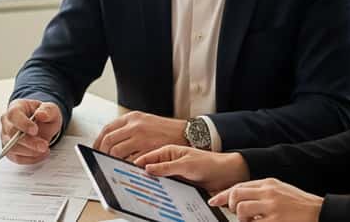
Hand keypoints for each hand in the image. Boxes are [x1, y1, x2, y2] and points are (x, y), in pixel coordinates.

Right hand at [0, 99, 61, 164]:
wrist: (42, 124)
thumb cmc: (43, 115)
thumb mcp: (51, 109)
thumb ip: (48, 110)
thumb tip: (41, 114)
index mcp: (16, 107)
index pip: (13, 115)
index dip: (23, 123)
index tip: (35, 130)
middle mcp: (7, 122)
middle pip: (11, 133)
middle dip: (29, 141)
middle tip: (44, 145)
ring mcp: (6, 137)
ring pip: (12, 148)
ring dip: (30, 152)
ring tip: (44, 149)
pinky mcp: (10, 150)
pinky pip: (16, 158)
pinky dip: (30, 159)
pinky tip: (40, 154)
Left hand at [93, 111, 186, 161]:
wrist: (185, 133)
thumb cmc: (165, 129)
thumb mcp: (144, 121)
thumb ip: (128, 128)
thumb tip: (110, 140)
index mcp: (132, 117)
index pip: (107, 129)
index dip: (98, 141)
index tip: (96, 148)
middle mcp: (135, 126)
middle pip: (109, 140)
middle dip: (102, 152)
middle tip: (103, 158)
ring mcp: (141, 138)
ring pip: (117, 151)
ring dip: (112, 160)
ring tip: (114, 164)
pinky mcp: (148, 150)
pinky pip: (130, 160)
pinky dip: (126, 165)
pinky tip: (127, 166)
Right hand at [134, 145, 248, 193]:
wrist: (226, 175)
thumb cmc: (209, 163)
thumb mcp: (187, 164)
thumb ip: (167, 167)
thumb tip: (147, 168)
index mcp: (167, 152)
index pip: (146, 158)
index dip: (134, 164)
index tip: (123, 171)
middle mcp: (167, 163)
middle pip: (148, 171)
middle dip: (139, 177)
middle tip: (130, 184)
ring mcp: (171, 174)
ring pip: (155, 181)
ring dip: (150, 186)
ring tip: (140, 192)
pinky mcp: (177, 184)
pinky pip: (164, 189)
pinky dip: (159, 192)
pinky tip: (154, 197)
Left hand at [209, 178, 322, 221]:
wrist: (319, 212)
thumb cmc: (299, 204)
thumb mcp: (279, 190)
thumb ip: (260, 191)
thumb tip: (239, 196)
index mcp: (268, 183)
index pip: (239, 186)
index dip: (224, 195)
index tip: (214, 201)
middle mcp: (268, 193)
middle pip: (237, 195)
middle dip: (231, 206)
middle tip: (237, 214)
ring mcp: (272, 208)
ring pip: (242, 210)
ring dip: (241, 219)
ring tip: (251, 221)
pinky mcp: (276, 221)